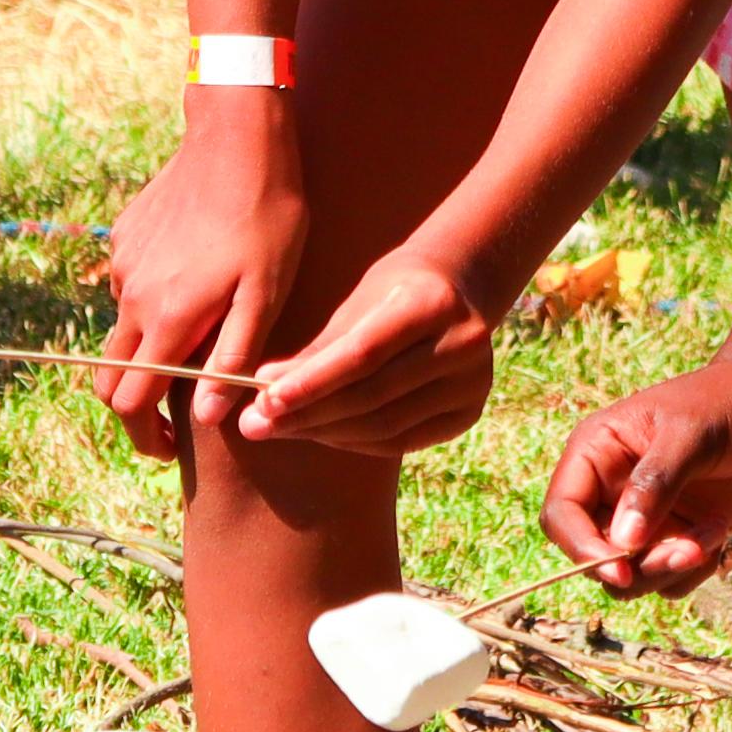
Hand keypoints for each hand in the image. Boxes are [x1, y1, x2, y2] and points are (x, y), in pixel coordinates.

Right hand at [101, 116, 307, 468]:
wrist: (238, 139)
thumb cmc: (267, 218)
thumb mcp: (265, 294)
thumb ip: (233, 359)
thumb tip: (206, 417)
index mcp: (167, 320)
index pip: (130, 402)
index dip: (146, 436)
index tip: (172, 449)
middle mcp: (131, 297)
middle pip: (110, 377)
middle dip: (135, 408)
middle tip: (174, 419)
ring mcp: (123, 266)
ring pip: (123, 329)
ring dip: (149, 349)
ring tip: (201, 340)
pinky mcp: (124, 238)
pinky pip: (130, 287)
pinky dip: (152, 304)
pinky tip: (195, 284)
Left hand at [240, 246, 501, 461]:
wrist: (460, 290)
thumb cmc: (394, 290)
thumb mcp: (356, 304)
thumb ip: (316, 349)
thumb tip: (261, 389)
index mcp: (431, 303)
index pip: (362, 354)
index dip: (311, 382)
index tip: (262, 400)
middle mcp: (462, 343)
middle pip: (373, 395)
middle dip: (309, 414)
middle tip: (256, 424)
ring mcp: (474, 382)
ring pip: (386, 425)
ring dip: (326, 432)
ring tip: (281, 428)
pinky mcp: (471, 412)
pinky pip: (403, 440)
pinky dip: (357, 442)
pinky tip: (323, 434)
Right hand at [539, 349, 731, 598]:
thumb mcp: (691, 434)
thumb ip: (654, 485)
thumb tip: (623, 542)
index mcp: (597, 453)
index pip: (561, 514)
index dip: (581, 548)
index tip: (622, 568)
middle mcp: (613, 490)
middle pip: (595, 556)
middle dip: (640, 566)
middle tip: (691, 550)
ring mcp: (646, 517)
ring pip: (632, 576)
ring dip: (671, 568)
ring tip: (715, 530)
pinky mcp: (679, 535)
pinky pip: (669, 579)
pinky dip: (694, 570)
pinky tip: (721, 531)